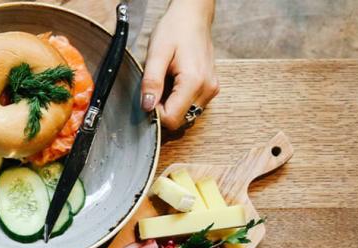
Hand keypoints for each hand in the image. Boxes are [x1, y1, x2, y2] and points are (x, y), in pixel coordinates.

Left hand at [141, 0, 218, 129]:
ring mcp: (211, 89)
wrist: (192, 17)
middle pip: (179, 120)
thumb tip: (147, 107)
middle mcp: (207, 89)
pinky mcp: (210, 88)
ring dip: (170, 106)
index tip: (148, 98)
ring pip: (185, 115)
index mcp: (195, 82)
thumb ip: (151, 82)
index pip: (172, 118)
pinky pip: (191, 106)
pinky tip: (173, 83)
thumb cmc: (175, 30)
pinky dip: (178, 101)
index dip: (155, 114)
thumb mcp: (157, 53)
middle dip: (162, 111)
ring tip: (166, 82)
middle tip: (155, 88)